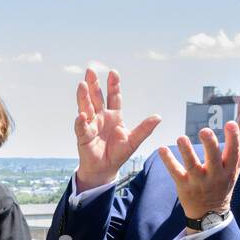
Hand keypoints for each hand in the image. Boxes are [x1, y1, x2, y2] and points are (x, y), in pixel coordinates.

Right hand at [74, 67, 160, 192]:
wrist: (105, 169)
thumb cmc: (118, 154)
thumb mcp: (134, 141)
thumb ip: (144, 129)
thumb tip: (158, 117)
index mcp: (114, 116)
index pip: (114, 97)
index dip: (113, 85)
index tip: (113, 72)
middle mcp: (101, 117)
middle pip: (97, 98)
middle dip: (94, 84)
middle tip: (90, 70)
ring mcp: (91, 126)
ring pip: (86, 108)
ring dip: (83, 97)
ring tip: (82, 85)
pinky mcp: (84, 137)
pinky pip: (82, 128)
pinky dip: (81, 122)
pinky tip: (81, 115)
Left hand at [158, 120, 239, 222]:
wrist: (209, 215)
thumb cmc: (222, 188)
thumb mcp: (234, 172)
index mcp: (228, 170)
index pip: (233, 152)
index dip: (233, 138)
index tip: (230, 123)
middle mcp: (214, 176)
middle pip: (214, 158)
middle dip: (210, 144)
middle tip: (204, 130)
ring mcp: (198, 181)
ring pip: (192, 165)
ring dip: (187, 151)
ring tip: (180, 138)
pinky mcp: (184, 185)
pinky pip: (175, 172)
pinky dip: (168, 160)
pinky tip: (161, 149)